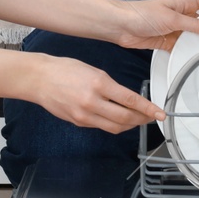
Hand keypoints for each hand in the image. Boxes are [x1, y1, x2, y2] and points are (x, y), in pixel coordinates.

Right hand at [28, 54, 165, 132]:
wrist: (39, 79)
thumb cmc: (64, 69)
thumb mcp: (93, 70)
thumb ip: (110, 86)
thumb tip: (127, 99)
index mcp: (98, 84)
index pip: (130, 100)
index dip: (148, 109)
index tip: (159, 113)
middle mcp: (92, 102)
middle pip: (125, 118)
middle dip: (142, 120)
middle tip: (150, 117)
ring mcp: (84, 115)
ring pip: (115, 127)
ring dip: (129, 125)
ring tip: (136, 120)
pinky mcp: (78, 122)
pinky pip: (101, 126)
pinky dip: (113, 124)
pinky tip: (116, 118)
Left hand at [110, 0, 198, 52]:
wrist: (121, 26)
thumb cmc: (141, 13)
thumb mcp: (172, 18)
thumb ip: (193, 24)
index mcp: (184, 2)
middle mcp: (181, 14)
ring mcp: (175, 28)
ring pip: (194, 36)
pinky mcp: (167, 40)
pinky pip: (182, 47)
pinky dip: (187, 52)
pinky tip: (194, 57)